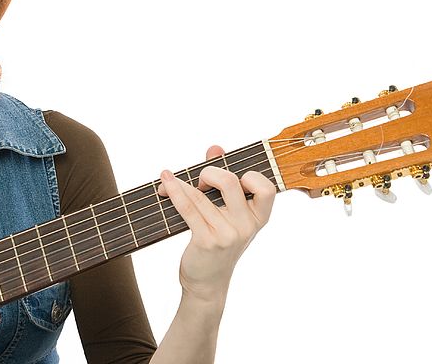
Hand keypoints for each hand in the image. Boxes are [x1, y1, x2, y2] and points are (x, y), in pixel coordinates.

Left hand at [157, 145, 275, 303]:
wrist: (207, 283)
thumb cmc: (218, 242)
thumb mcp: (228, 214)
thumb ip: (223, 179)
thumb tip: (214, 148)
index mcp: (258, 217)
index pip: (266, 187)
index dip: (249, 176)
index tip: (232, 177)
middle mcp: (247, 226)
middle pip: (231, 182)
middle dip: (210, 172)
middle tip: (201, 182)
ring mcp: (227, 234)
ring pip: (201, 195)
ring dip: (180, 183)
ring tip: (167, 181)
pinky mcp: (207, 241)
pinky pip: (188, 208)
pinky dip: (174, 192)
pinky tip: (165, 184)